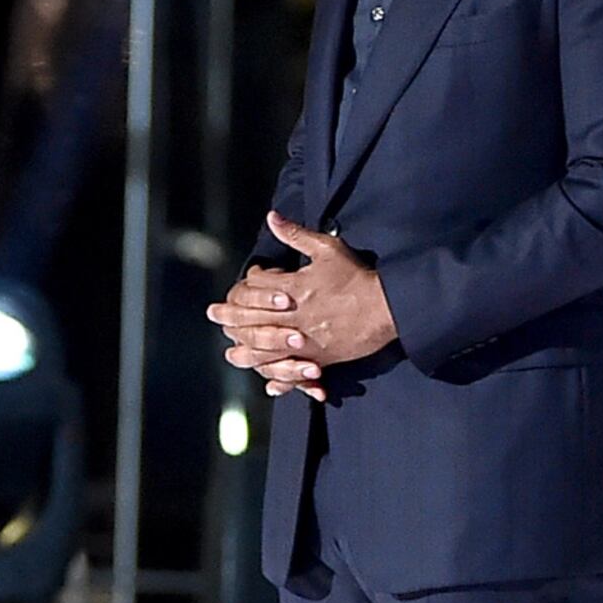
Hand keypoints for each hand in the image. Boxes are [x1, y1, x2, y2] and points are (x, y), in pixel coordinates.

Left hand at [207, 215, 398, 392]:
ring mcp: (305, 341)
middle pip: (250, 319)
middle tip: (213, 313)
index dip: (248, 282)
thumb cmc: (357, 277)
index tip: (245, 281)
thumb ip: (296, 235)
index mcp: (293, 289)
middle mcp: (293, 317)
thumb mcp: (327, 249)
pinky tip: (270, 384)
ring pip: (265, 351)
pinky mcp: (319, 358)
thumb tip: (272, 217)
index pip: (255, 287)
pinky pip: (294, 373)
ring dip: (245, 351)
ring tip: (231, 350)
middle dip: (229, 315)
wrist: (388, 308)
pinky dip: (282, 380)